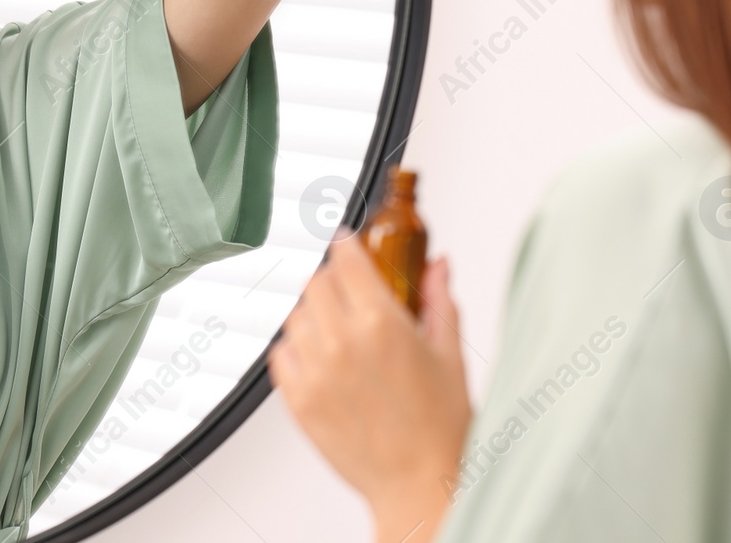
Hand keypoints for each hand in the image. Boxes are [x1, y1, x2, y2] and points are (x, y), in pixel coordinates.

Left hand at [268, 235, 470, 541]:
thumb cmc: (439, 427)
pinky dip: (296, 348)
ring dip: (314, 314)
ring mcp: (315, 370)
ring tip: (340, 332)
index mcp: (381, 322)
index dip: (346, 247)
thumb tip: (438, 265)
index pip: (345, 258)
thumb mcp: (449, 354)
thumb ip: (439, 300)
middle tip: (351, 296)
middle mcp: (342, 341)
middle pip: (317, 281)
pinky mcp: (297, 398)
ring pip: (296, 314)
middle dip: (334, 281)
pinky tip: (322, 359)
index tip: (347, 246)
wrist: (417, 483)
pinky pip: (280, 353)